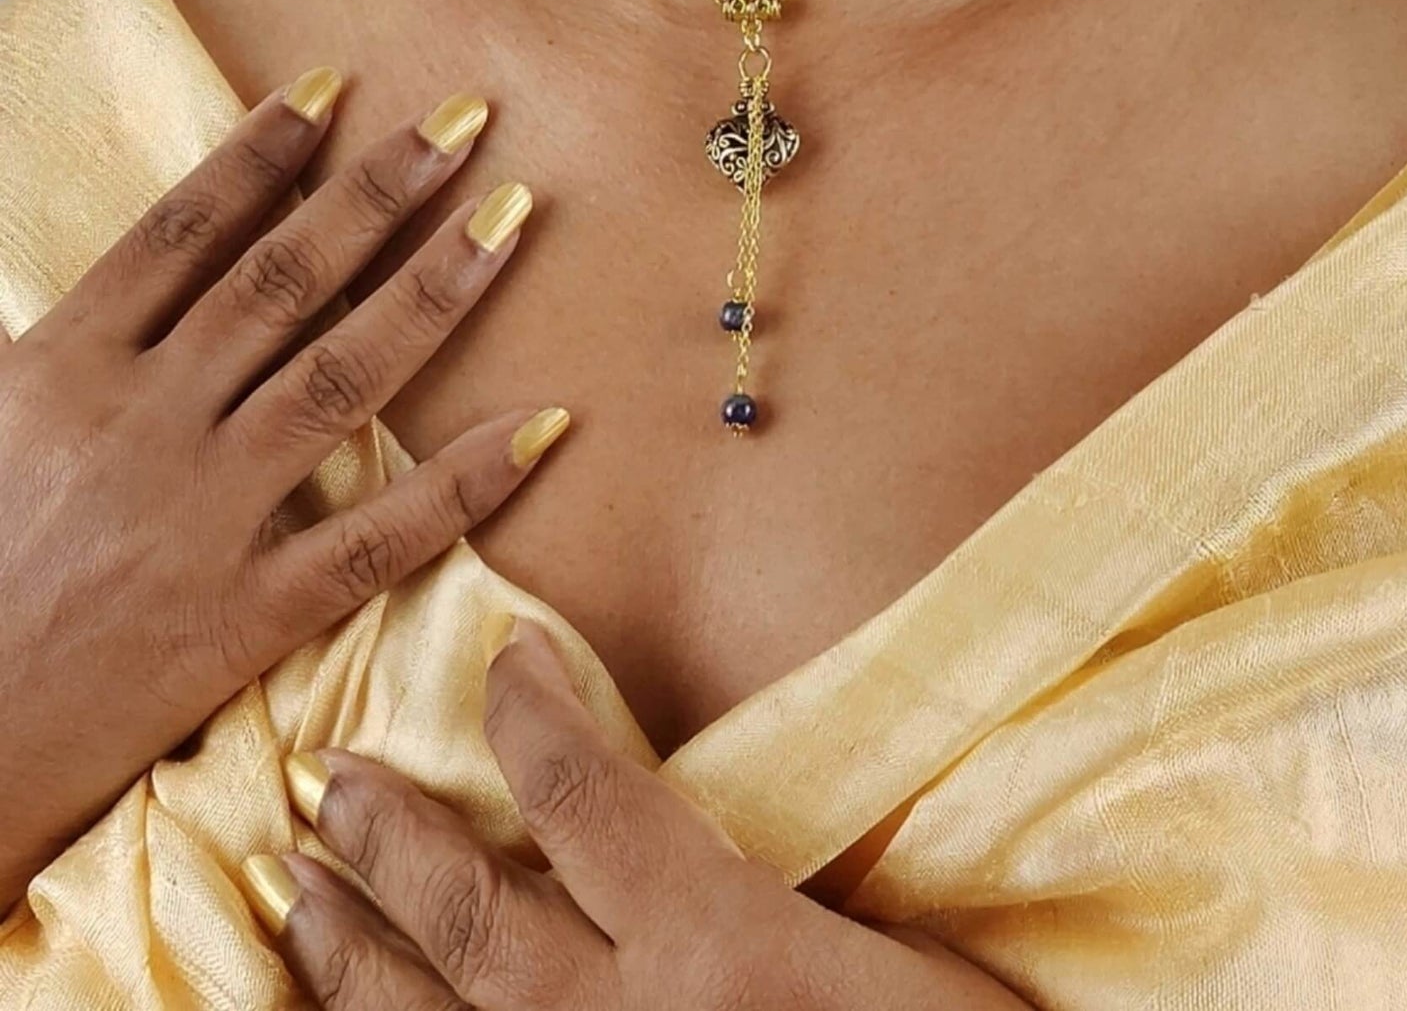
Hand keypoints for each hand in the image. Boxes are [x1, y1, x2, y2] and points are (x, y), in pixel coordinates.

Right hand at [0, 74, 567, 912]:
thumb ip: (57, 333)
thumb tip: (131, 254)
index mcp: (65, 368)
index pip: (183, 231)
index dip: (260, 151)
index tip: (332, 83)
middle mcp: (143, 425)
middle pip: (283, 279)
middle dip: (378, 188)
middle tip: (462, 118)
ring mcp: (201, 518)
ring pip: (343, 376)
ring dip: (435, 288)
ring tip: (511, 213)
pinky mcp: (244, 616)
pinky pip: (376, 539)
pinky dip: (463, 483)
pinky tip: (540, 427)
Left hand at [241, 615, 1028, 1007]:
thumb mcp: (901, 958)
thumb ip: (783, 885)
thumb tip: (684, 802)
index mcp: (721, 951)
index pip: (582, 799)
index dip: (530, 712)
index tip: (507, 655)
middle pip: (475, 921)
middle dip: (391, 841)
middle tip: (326, 775)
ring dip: (353, 958)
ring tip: (297, 893)